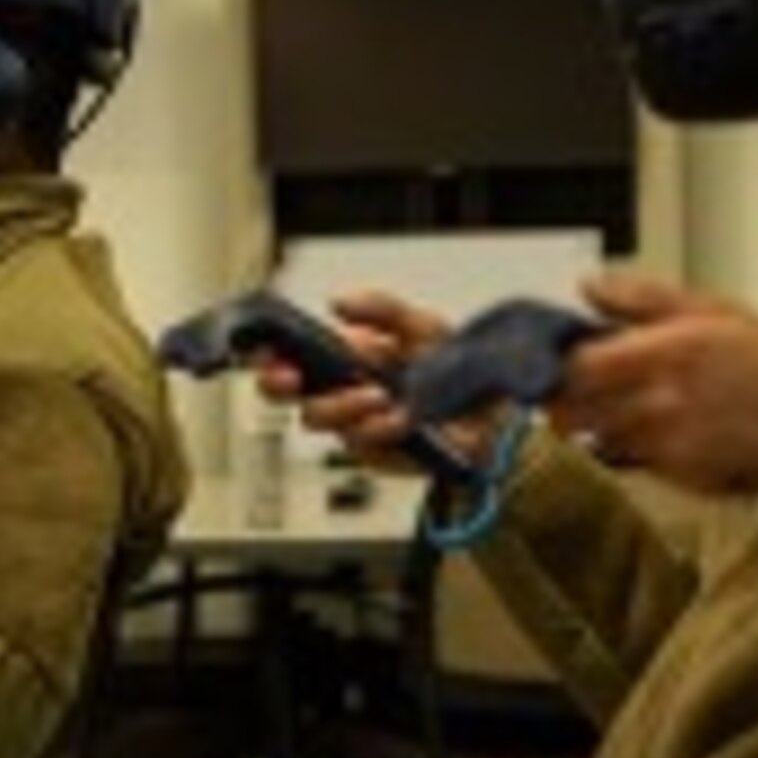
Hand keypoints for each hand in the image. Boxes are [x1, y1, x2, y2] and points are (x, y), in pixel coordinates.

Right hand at [249, 290, 501, 469]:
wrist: (493, 413)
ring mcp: (351, 424)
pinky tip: (400, 417)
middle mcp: (337, 391)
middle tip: (292, 376)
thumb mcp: (420, 325)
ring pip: (316, 418)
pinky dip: (378, 427)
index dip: (264, 352)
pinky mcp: (372, 453)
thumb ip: (381, 309)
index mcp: (340, 358)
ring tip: (378, 394)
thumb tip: (337, 304)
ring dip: (341, 403)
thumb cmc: (453, 369)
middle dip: (277, 383)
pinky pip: (359, 442)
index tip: (264, 347)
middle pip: (281, 393)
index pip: (286, 355)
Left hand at [556, 273, 757, 495]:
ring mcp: (664, 447)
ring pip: (595, 439)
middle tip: (569, 385)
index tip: (551, 356)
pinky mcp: (678, 479)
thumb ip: (643, 299)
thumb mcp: (716, 310)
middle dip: (560, 399)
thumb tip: (588, 286)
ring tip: (619, 404)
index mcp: (663, 354)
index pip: (574, 367)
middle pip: (570, 411)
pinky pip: (632, 461)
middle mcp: (655, 404)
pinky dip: (628, 447)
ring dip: (592, 424)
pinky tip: (657, 429)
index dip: (552, 363)